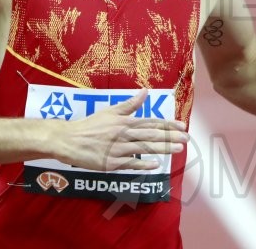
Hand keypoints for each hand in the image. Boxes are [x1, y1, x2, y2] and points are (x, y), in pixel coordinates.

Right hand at [54, 89, 188, 171]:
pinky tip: (155, 165)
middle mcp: (124, 134)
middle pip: (151, 135)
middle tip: (186, 139)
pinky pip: (130, 165)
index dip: (167, 125)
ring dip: (162, 149)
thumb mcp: (110, 111)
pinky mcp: (112, 164)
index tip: (182, 126)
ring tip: (177, 150)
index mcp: (124, 121)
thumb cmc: (90, 125)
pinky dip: (143, 165)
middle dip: (170, 137)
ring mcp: (118, 150)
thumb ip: (129, 104)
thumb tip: (145, 92)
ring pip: (144, 149)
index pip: (150, 122)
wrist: (69, 140)